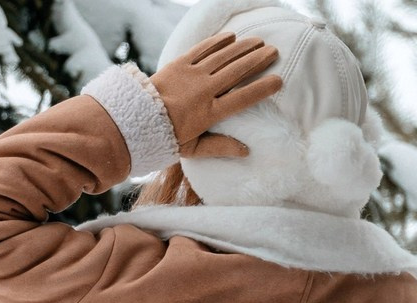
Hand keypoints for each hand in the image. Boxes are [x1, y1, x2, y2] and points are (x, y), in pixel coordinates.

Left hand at [150, 32, 282, 159]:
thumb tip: (246, 151)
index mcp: (209, 114)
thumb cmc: (167, 137)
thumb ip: (220, 148)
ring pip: (223, 57)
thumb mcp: (193, 149)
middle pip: (237, 71)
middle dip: (257, 60)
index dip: (262, 89)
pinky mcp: (180, 63)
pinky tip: (231, 37)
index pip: (242, 99)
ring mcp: (192, 74)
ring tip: (258, 41)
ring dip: (242, 47)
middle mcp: (204, 91)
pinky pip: (203, 49)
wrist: (138, 118)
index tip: (278, 81)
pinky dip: (217, 42)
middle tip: (274, 51)